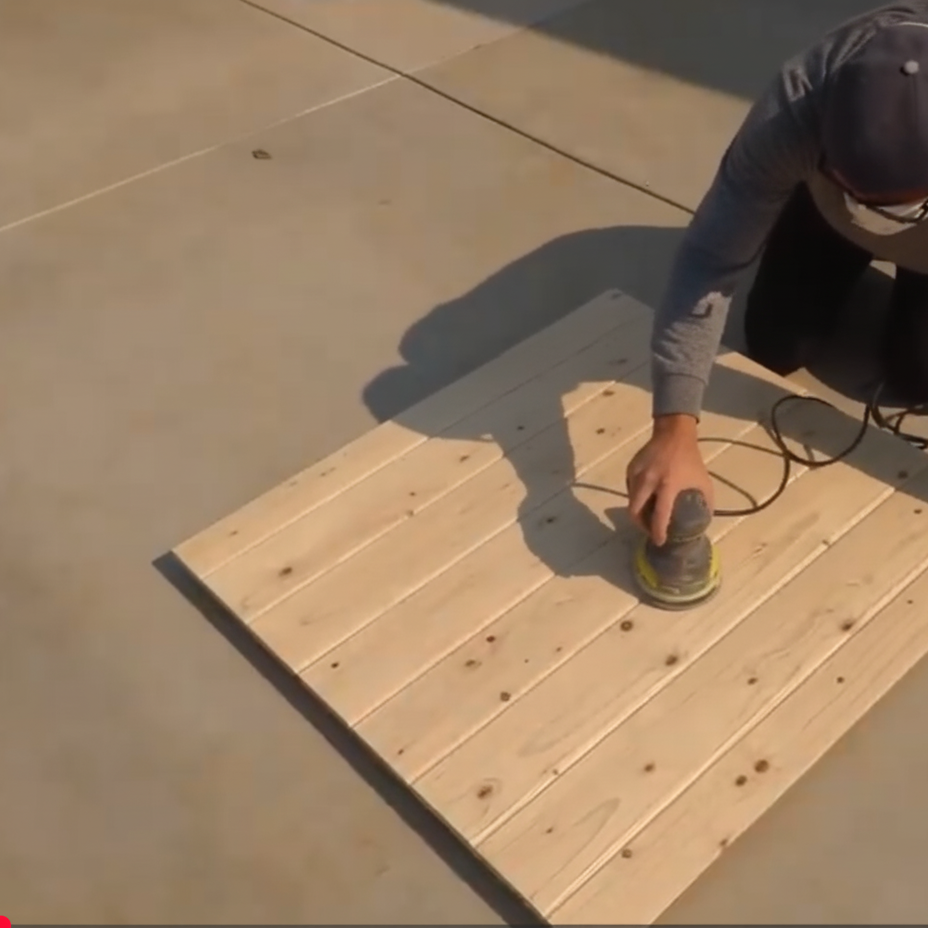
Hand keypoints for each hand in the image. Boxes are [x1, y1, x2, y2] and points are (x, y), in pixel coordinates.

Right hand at [626, 414, 713, 545]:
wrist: (674, 434)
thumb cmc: (691, 460)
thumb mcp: (703, 482)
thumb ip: (705, 503)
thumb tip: (703, 524)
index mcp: (668, 485)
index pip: (660, 515)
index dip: (658, 531)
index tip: (659, 541)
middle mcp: (648, 480)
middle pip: (634, 511)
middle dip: (640, 524)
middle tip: (648, 529)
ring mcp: (637, 474)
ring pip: (631, 501)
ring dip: (638, 511)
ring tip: (647, 515)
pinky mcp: (630, 469)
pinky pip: (630, 489)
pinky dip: (636, 497)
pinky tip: (645, 498)